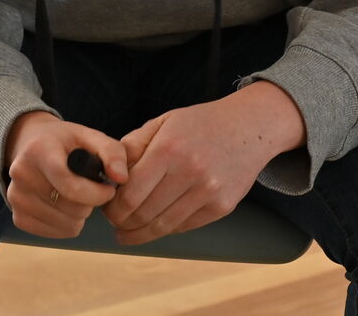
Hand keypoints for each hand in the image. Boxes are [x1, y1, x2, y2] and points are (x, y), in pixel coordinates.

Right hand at [3, 112, 126, 238]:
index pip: (71, 186)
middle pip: (71, 208)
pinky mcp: (18, 217)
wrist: (30, 145)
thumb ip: (112, 152)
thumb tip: (121, 178)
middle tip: (87, 186)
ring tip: (75, 194)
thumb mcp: (89, 136)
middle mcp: (22, 176)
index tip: (109, 189)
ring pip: (67, 225)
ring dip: (80, 214)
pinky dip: (67, 224)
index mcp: (39, 152)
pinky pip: (55, 234)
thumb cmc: (65, 142)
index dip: (97, 193)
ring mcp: (16, 199)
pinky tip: (64, 205)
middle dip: (90, 201)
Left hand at [104, 84, 302, 245]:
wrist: (250, 127)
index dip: (113, 208)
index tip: (106, 209)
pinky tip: (156, 224)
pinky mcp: (222, 207)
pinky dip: (166, 229)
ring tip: (128, 233)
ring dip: (140, 234)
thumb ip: (132, 146)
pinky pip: (185, 226)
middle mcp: (190, 172)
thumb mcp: (163, 123)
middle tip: (114, 223)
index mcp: (169, 149)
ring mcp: (209, 192)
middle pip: (144, 214)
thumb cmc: (201, 124)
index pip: (130, 194)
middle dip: (122, 223)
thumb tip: (108, 176)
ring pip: (164, 226)